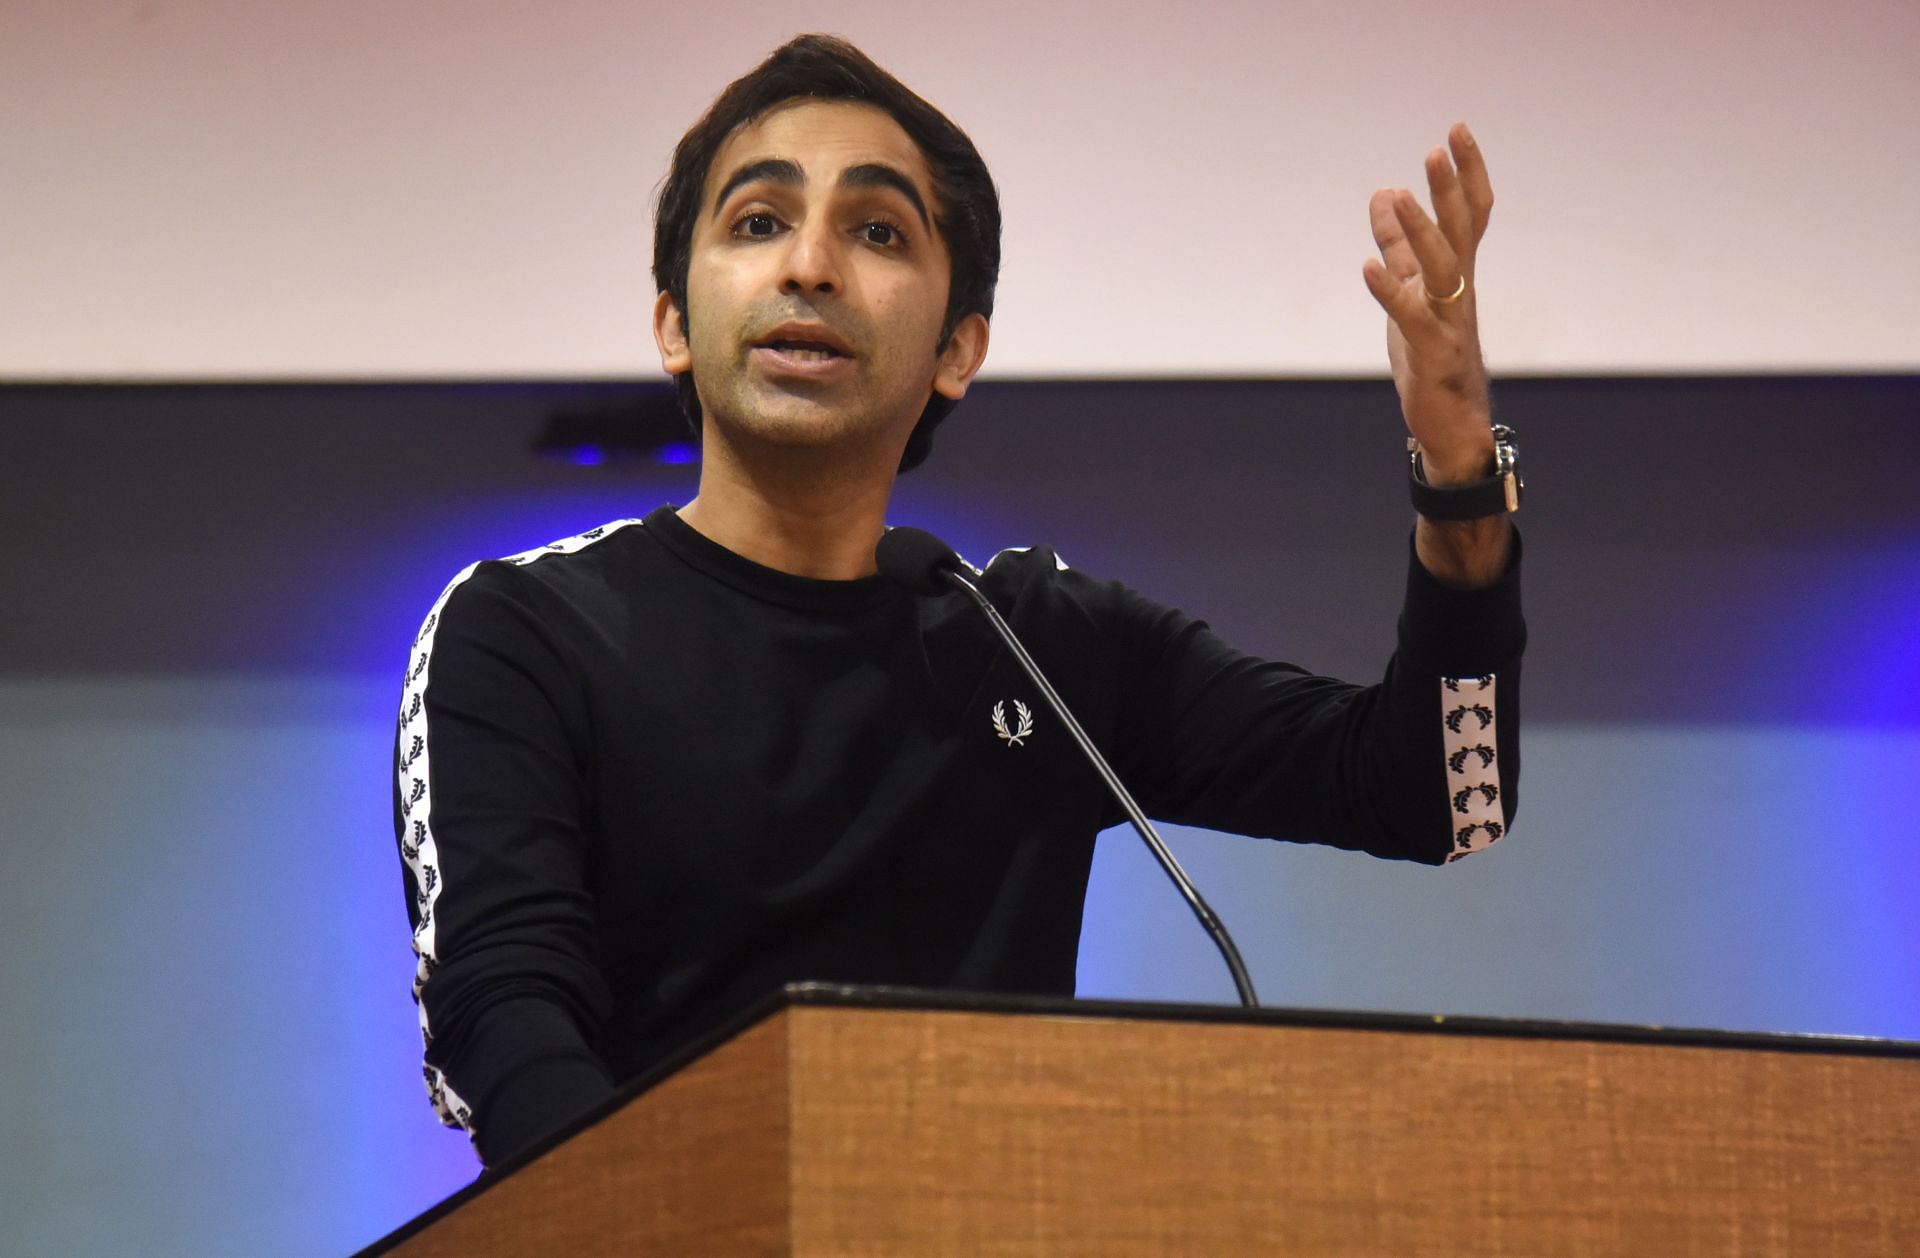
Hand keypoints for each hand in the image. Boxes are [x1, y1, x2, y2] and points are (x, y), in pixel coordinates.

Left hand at [1362, 123, 1495, 484]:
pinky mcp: (1431, 352)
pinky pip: (1411, 317)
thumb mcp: (1410, 288)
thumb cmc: (1431, 352)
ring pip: (1441, 268)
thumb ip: (1397, 244)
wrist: (1450, 421)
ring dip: (1419, 230)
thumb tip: (1384, 191)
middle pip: (1461, 231)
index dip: (1467, 173)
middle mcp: (1460, 291)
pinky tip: (1368, 268)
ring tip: (1398, 195)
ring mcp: (1449, 320)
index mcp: (1458, 273)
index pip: (1472, 214)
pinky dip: (1390, 292)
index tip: (1457, 131)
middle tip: (1439, 147)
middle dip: (1451, 188)